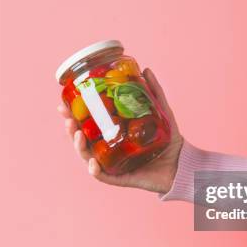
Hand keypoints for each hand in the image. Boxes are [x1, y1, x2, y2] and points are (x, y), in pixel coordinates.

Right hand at [57, 68, 182, 193]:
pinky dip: (95, 170)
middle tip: (68, 120)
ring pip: (88, 158)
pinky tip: (92, 162)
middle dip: (71, 130)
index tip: (63, 105)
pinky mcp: (121, 178)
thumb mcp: (161, 112)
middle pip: (83, 141)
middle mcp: (109, 150)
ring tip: (78, 136)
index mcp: (112, 135)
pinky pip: (103, 176)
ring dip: (79, 148)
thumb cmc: (169, 140)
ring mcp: (113, 164)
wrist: (183, 163)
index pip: (88, 125)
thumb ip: (154, 92)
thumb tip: (145, 69)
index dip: (73, 116)